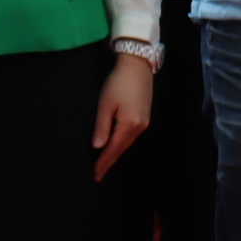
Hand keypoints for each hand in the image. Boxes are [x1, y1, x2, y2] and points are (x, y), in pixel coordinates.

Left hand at [91, 51, 154, 180]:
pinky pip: (131, 135)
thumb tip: (98, 146)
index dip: (103, 162)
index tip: (95, 174)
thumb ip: (102, 126)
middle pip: (122, 148)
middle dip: (109, 161)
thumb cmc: (118, 83)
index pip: (113, 148)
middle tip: (98, 174)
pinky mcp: (145, 116)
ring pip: (127, 143)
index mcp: (129, 125)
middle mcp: (140, 127)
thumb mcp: (105, 104)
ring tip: (105, 162)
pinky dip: (122, 143)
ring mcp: (144, 122)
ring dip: (116, 153)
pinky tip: (116, 145)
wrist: (137, 66)